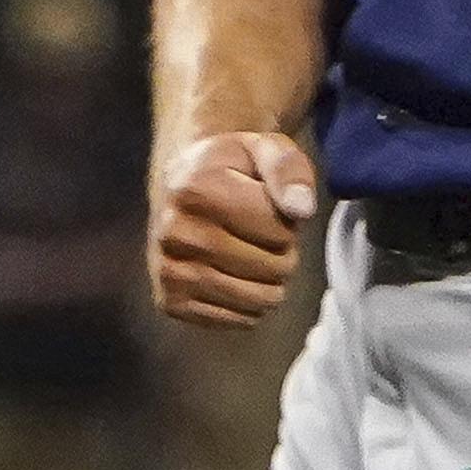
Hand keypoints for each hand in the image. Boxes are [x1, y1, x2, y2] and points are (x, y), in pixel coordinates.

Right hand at [148, 129, 319, 328]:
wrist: (182, 188)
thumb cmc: (232, 170)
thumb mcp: (264, 149)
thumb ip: (289, 170)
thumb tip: (301, 209)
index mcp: (196, 187)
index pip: (279, 228)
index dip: (287, 219)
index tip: (268, 205)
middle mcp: (175, 231)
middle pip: (272, 267)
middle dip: (283, 252)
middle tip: (263, 232)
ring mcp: (169, 270)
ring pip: (257, 299)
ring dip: (271, 280)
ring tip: (254, 252)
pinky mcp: (171, 301)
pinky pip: (238, 319)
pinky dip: (250, 303)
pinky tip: (237, 274)